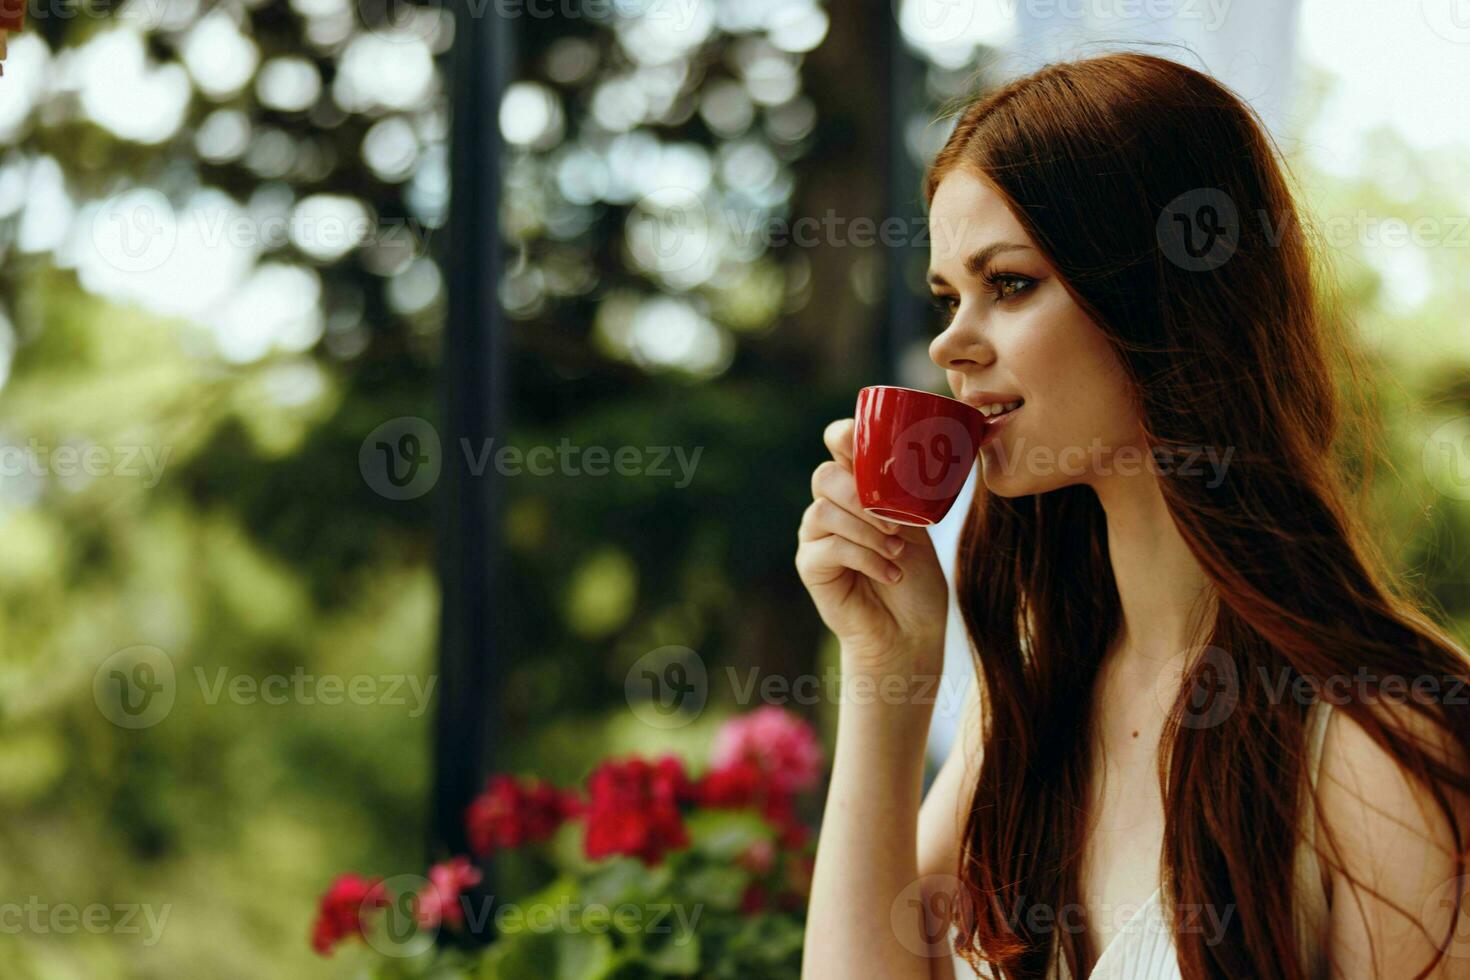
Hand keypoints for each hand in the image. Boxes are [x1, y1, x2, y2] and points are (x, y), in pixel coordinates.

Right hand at [795, 418, 950, 683]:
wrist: (909, 633)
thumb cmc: (917, 580)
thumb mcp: (918, 527)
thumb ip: (907, 494)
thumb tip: (921, 456)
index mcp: (857, 488)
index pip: (837, 445)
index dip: (844, 435)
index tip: (868, 444)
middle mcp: (831, 507)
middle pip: (825, 476)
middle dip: (860, 494)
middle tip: (895, 521)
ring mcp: (816, 536)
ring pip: (824, 511)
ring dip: (867, 530)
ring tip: (897, 551)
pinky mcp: (811, 566)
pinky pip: (830, 548)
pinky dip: (865, 557)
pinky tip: (890, 573)